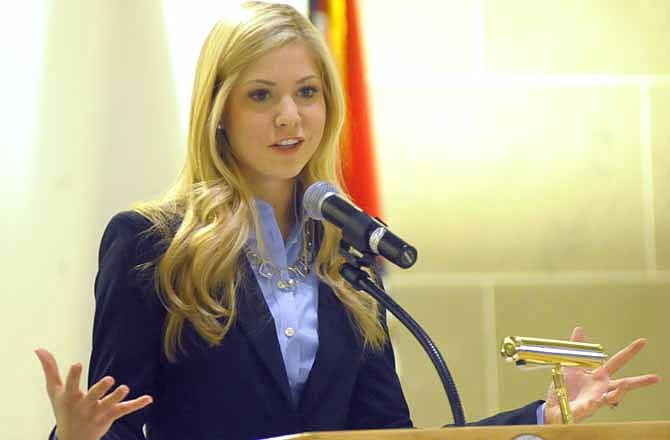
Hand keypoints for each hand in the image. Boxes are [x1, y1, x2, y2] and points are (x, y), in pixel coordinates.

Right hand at [35, 348, 152, 439]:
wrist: (73, 439)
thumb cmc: (63, 410)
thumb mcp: (55, 392)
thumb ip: (50, 370)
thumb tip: (39, 349)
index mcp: (70, 398)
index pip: (71, 385)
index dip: (74, 375)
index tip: (77, 364)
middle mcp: (85, 406)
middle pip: (94, 396)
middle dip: (101, 388)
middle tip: (109, 379)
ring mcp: (99, 411)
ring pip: (110, 403)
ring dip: (118, 396)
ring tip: (125, 388)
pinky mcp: (111, 415)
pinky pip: (125, 409)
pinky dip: (137, 404)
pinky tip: (149, 398)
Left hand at [543, 327, 659, 423]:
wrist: (553, 404)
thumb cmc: (564, 386)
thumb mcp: (569, 363)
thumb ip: (576, 347)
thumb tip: (579, 329)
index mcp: (599, 375)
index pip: (617, 361)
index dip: (630, 352)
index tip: (642, 342)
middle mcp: (601, 387)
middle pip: (625, 383)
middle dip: (640, 381)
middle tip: (655, 378)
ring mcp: (596, 398)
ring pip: (614, 396)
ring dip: (621, 391)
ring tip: (626, 384)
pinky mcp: (586, 408)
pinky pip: (591, 406)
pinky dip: (593, 403)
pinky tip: (594, 401)